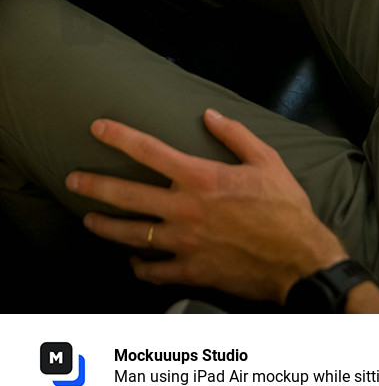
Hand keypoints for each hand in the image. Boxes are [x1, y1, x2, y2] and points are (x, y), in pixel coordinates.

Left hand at [65, 110, 347, 303]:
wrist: (298, 258)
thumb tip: (209, 114)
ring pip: (132, 235)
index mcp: (201, 178)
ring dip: (105, 226)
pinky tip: (131, 260)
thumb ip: (235, 135)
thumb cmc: (285, 208)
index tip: (98, 128)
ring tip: (88, 220)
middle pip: (127, 195)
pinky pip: (154, 271)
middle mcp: (185, 210)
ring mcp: (184, 243)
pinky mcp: (191, 271)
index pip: (149, 151)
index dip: (119, 136)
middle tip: (73, 179)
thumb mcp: (267, 160)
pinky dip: (138, 266)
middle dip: (95, 184)